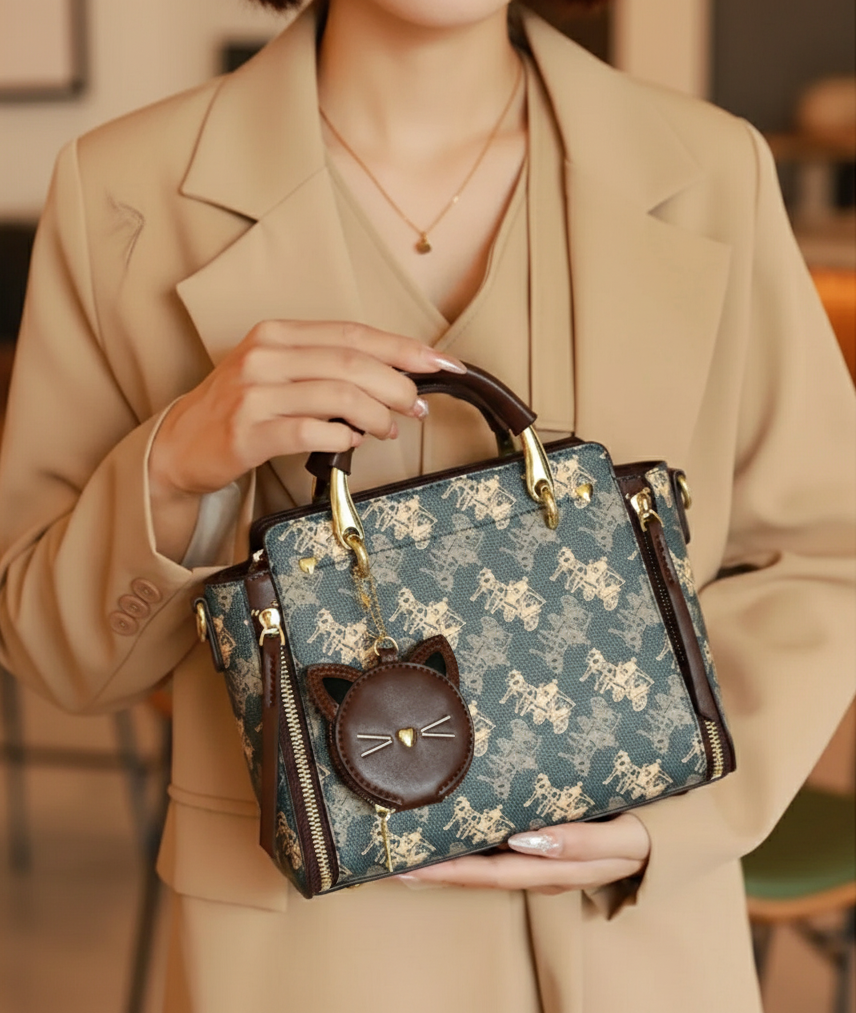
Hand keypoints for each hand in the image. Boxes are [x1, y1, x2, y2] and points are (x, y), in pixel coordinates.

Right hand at [147, 320, 464, 558]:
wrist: (181, 444)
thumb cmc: (242, 407)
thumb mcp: (279, 371)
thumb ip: (327, 367)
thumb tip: (396, 375)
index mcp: (278, 333)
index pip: (354, 334)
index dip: (404, 347)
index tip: (443, 362)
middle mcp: (265, 356)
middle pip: (352, 363)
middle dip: (398, 384)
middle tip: (417, 406)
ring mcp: (254, 394)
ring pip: (337, 396)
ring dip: (377, 415)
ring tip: (389, 428)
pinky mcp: (248, 433)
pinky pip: (310, 432)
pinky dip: (342, 438)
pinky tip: (352, 443)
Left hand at [396, 814, 649, 895]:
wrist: (670, 835)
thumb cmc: (647, 834)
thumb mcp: (625, 840)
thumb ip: (583, 843)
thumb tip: (527, 840)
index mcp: (554, 869)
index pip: (488, 875)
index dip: (445, 872)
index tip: (405, 866)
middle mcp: (539, 867)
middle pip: (475, 873)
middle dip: (430, 870)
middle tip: (385, 858)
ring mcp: (539, 857)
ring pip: (483, 863)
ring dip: (444, 856)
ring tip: (404, 843)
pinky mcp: (542, 841)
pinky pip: (497, 847)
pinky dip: (467, 841)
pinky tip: (447, 828)